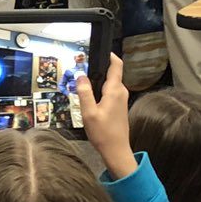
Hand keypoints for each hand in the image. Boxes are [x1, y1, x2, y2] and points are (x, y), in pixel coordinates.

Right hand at [77, 54, 134, 178]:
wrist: (116, 150)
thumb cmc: (103, 133)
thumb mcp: (88, 113)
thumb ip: (84, 93)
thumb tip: (80, 76)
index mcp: (114, 90)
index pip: (116, 65)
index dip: (109, 55)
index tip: (97, 51)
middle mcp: (121, 92)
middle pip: (110, 73)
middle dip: (96, 69)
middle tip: (79, 71)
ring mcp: (121, 99)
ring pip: (108, 83)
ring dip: (96, 82)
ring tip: (81, 84)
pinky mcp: (119, 106)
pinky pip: (109, 92)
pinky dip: (99, 91)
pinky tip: (89, 98)